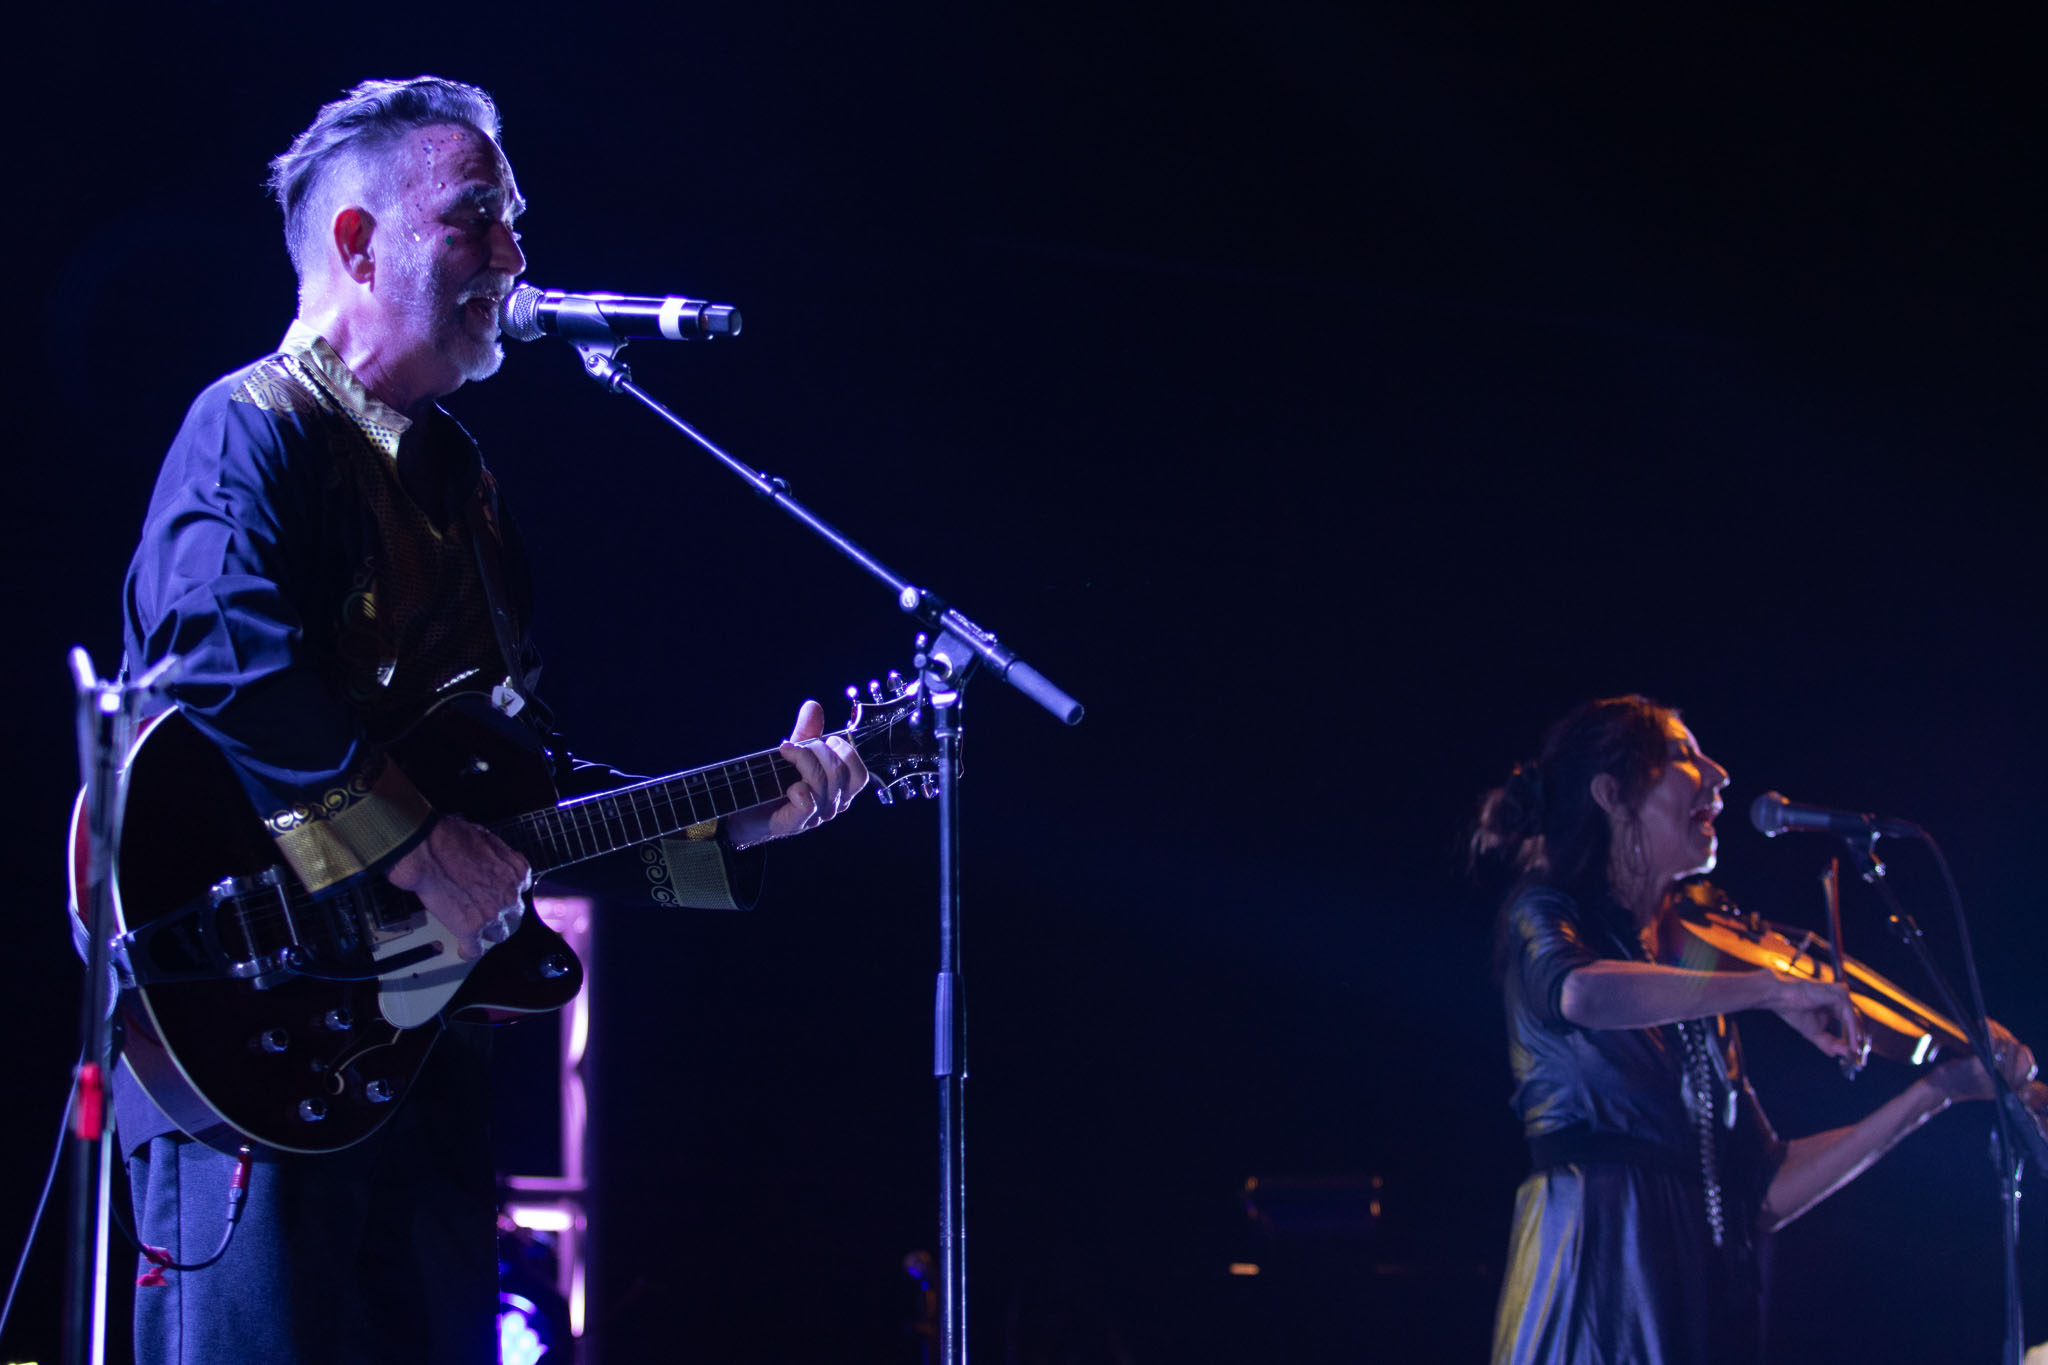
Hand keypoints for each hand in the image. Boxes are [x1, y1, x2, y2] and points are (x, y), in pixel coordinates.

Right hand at [387, 814, 531, 960]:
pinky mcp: (470, 928)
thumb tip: (490, 858)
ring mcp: (491, 914)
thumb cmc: (450, 838)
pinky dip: (469, 950)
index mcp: (516, 872)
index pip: (522, 888)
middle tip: (486, 909)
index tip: (500, 893)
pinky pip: (474, 949)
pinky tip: (464, 948)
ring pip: (499, 934)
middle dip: (502, 912)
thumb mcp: (486, 838)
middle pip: (514, 913)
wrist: (427, 850)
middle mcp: (509, 895)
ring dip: (489, 932)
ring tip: (476, 929)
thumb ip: (497, 855)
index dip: (508, 891)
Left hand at [723, 700, 868, 847]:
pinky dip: (798, 789)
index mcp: (839, 790)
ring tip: (785, 754)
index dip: (846, 753)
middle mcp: (833, 805)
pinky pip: (807, 803)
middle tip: (797, 747)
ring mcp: (815, 817)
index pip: (859, 775)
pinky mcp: (795, 824)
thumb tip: (813, 706)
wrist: (745, 808)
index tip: (826, 740)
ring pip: (822, 783)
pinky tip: (786, 786)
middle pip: (839, 772)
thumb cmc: (775, 781)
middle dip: (818, 750)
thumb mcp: (795, 753)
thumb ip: (807, 732)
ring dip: (802, 761)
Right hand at [1765, 968, 1867, 1065]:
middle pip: (1855, 1022)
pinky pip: (1850, 1018)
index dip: (1852, 1038)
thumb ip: (1828, 1043)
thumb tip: (1841, 1054)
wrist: (1780, 998)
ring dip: (1856, 1038)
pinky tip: (1851, 1045)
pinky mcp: (1839, 996)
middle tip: (1857, 1056)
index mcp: (1833, 1005)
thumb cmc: (1793, 1010)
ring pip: (1854, 1020)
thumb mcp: (1814, 1032)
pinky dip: (1852, 1032)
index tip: (1854, 1054)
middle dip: (1857, 1040)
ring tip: (1855, 1052)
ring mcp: (1840, 995)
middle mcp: (1839, 998)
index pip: (1849, 1022)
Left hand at [1926, 1018, 2040, 1104]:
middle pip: (2017, 1052)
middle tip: (1995, 1027)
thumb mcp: (1986, 1083)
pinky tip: (1982, 1023)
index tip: (2017, 1044)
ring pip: (2006, 1045)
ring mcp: (1990, 1075)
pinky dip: (1989, 1029)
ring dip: (1998, 1030)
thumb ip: (2001, 1072)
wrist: (1938, 1091)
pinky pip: (1991, 1043)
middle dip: (2007, 1036)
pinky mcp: (1977, 1066)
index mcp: (2007, 1090)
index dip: (2026, 1054)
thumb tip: (2012, 1049)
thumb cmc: (1960, 1082)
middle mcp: (2002, 1084)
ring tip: (1988, 1024)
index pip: (2028, 1069)